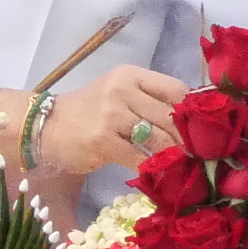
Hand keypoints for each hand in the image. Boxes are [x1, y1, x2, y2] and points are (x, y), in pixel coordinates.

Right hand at [13, 66, 189, 178]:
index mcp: (129, 75)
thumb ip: (151, 101)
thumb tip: (195, 124)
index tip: (203, 129)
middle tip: (200, 155)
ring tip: (182, 165)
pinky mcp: (103, 141)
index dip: (194, 112)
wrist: (44, 127)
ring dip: (174, 156)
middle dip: (188, 139)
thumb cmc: (88, 112)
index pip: (176, 89)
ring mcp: (111, 115)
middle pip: (171, 117)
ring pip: (160, 139)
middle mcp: (121, 90)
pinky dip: (153, 169)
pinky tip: (158, 174)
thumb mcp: (119, 95)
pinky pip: (140, 158)